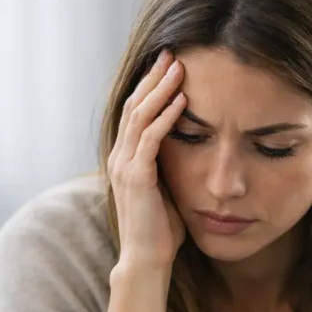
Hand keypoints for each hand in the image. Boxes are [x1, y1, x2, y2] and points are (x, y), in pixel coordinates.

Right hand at [107, 49, 187, 268]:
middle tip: (172, 53)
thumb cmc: (161, 228)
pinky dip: (167, 118)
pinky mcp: (136, 177)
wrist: (147, 259)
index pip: (135, 111)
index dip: (150, 86)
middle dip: (154, 78)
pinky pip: (151, 139)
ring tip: (179, 67)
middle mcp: (120, 156)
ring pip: (140, 116)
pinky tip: (182, 102)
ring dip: (161, 90)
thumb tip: (191, 147)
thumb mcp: (166, 187)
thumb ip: (168, 165)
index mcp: (125, 157)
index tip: (168, 64)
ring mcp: (125, 165)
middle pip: (134, 105)